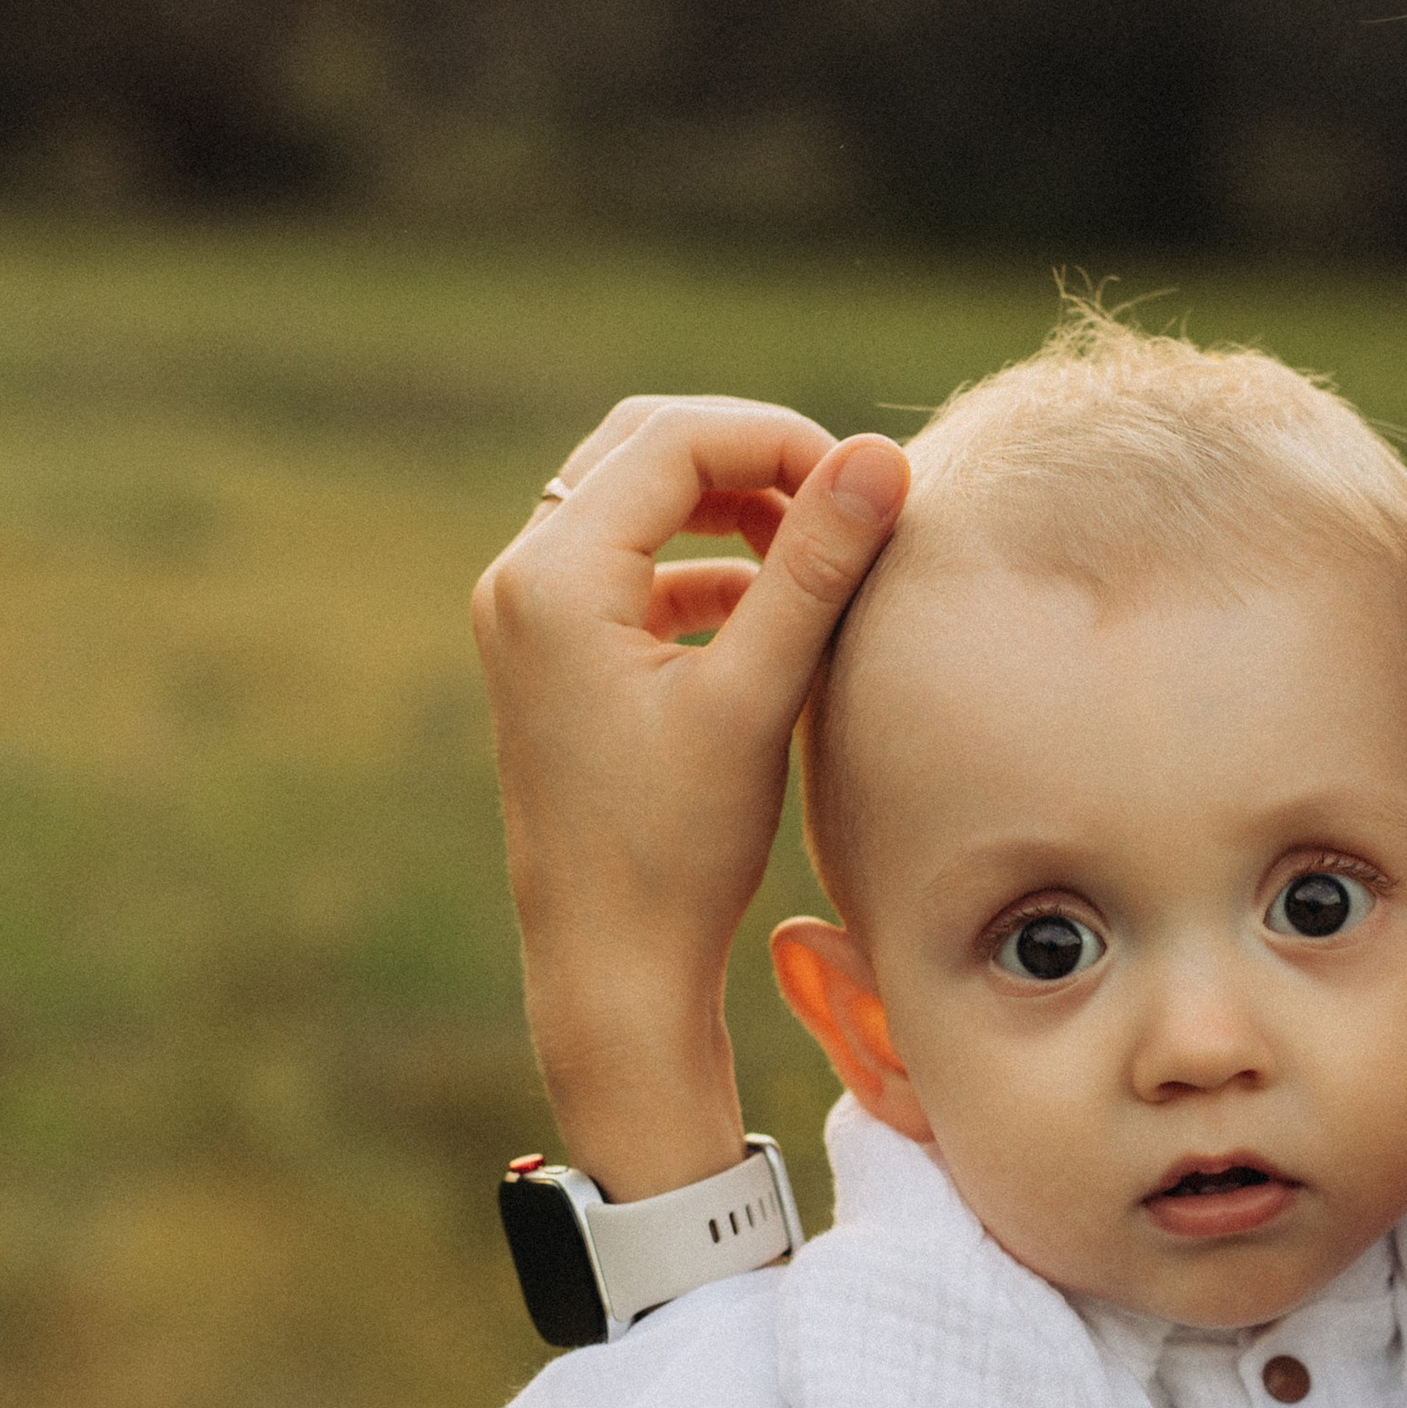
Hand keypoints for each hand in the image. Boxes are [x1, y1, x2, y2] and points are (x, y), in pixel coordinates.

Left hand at [469, 395, 908, 1197]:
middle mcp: (522, 582)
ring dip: (732, 512)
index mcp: (553, 579)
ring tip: (818, 559)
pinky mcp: (554, 657)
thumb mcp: (756, 698)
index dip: (780, 440)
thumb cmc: (677, 850)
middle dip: (752, 460)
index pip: (673, 440)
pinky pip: (634, 568)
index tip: (866, 490)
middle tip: (842, 506)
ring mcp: (529, 619)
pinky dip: (707, 569)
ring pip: (639, 504)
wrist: (610, 968)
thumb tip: (884, 458)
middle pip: (645, 449)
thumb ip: (816, 568)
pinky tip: (773, 620)